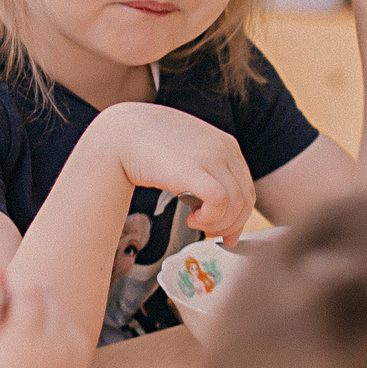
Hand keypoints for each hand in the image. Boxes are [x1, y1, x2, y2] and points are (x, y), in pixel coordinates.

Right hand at [0, 266, 91, 367]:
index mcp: (27, 341)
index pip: (30, 286)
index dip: (14, 279)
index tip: (0, 290)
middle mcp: (57, 343)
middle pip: (46, 291)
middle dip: (26, 291)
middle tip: (6, 312)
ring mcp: (74, 348)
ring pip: (59, 303)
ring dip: (40, 305)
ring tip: (19, 329)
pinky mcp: (84, 351)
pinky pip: (68, 320)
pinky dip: (53, 322)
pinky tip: (35, 341)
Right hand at [94, 102, 254, 241]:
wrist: (120, 133)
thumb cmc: (149, 146)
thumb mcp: (188, 154)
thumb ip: (206, 172)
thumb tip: (215, 203)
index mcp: (226, 144)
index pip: (246, 188)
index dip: (239, 215)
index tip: (225, 231)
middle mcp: (224, 149)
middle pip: (245, 199)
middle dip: (231, 224)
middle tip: (212, 234)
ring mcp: (210, 157)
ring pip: (235, 203)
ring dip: (217, 223)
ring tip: (194, 222)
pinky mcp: (193, 169)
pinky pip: (220, 201)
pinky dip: (211, 217)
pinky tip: (192, 218)